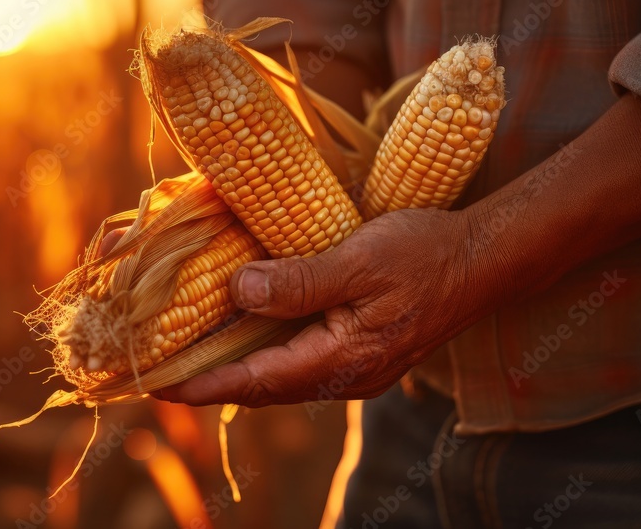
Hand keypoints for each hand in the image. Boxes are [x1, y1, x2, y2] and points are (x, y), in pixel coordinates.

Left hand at [156, 207, 503, 406]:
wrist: (484, 260)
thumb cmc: (426, 254)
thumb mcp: (361, 259)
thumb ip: (301, 281)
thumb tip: (240, 290)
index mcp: (344, 359)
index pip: (258, 380)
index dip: (204, 382)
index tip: (156, 384)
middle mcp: (346, 374)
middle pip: (265, 386)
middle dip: (212, 379)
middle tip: (160, 367)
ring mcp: (356, 366)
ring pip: (283, 373)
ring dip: (238, 364)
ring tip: (192, 350)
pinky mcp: (362, 349)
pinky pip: (302, 357)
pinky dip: (268, 347)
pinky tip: (249, 326)